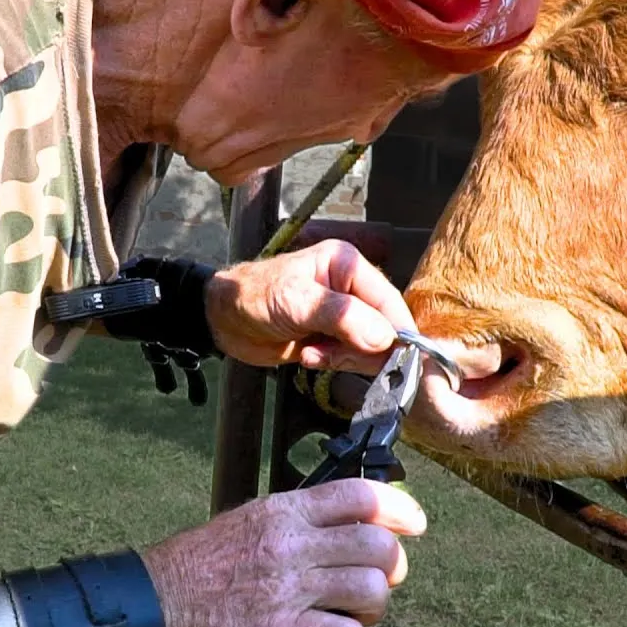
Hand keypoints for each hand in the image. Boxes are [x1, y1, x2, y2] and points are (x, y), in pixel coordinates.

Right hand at [140, 479, 426, 626]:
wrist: (153, 607)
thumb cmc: (195, 569)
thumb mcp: (245, 523)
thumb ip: (295, 523)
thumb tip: (349, 526)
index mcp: (280, 512)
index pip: (357, 495)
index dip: (398, 507)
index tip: (413, 523)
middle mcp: (289, 545)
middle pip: (377, 545)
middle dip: (390, 568)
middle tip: (378, 581)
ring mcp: (287, 590)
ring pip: (371, 592)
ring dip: (370, 609)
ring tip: (351, 616)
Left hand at [205, 239, 414, 374]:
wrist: (223, 320)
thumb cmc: (255, 298)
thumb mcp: (299, 303)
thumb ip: (343, 318)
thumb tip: (385, 338)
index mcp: (347, 264)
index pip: (388, 299)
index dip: (398, 330)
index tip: (403, 359)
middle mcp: (351, 287)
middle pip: (384, 327)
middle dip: (364, 348)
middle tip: (335, 355)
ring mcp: (343, 315)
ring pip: (369, 346)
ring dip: (344, 357)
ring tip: (314, 353)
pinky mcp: (333, 337)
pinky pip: (350, 357)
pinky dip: (333, 362)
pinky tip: (308, 356)